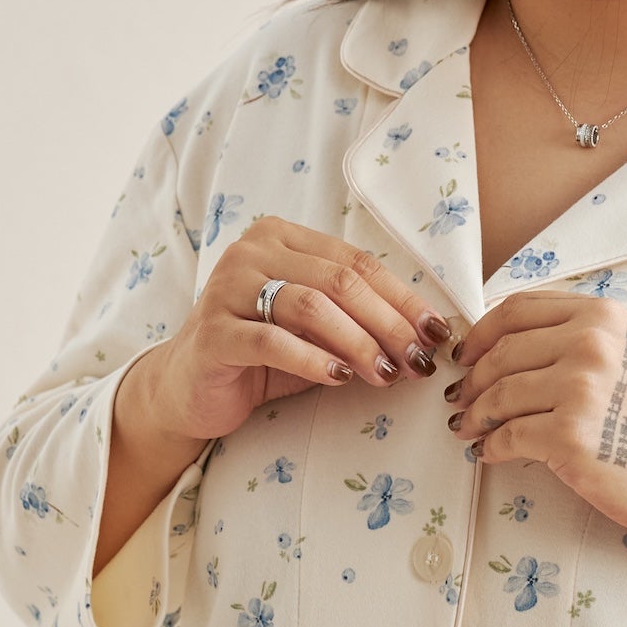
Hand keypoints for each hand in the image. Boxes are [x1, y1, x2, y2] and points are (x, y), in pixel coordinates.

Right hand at [96, 224, 448, 579]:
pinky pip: (272, 342)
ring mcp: (226, 289)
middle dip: (389, 324)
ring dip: (358, 343)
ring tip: (389, 374)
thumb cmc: (261, 356)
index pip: (356, 262)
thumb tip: (427, 333)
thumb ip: (358, 320)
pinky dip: (313, 361)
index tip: (437, 333)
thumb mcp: (316, 331)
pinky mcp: (213, 333)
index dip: (403, 298)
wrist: (189, 388)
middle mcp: (251, 252)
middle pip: (339, 281)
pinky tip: (341, 378)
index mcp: (281, 238)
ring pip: (310, 306)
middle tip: (420, 360)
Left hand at [443, 294, 626, 612]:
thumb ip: (576, 341)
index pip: (518, 309)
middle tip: (459, 398)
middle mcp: (590, 343)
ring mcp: (580, 389)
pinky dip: (490, 446)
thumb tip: (501, 350)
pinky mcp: (570, 437)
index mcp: (602, 316)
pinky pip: (507, 437)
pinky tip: (488, 452)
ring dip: (473, 415)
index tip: (467, 354)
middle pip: (501, 352)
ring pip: (497, 395)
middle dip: (471, 380)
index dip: (481, 333)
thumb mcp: (626, 357)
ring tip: (467, 428)